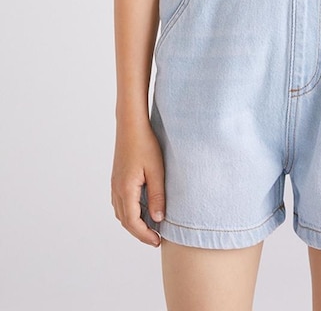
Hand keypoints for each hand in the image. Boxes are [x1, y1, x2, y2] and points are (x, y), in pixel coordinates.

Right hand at [111, 123, 164, 246]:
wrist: (131, 126)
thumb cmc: (145, 145)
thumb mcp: (157, 171)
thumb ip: (157, 196)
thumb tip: (158, 219)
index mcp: (126, 189)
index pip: (133, 222)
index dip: (145, 235)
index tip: (158, 241)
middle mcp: (117, 189)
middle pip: (125, 221)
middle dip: (140, 233)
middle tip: (156, 238)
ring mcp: (115, 184)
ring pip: (121, 213)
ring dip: (134, 223)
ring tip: (151, 227)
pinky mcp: (117, 179)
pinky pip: (120, 203)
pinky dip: (130, 212)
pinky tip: (142, 209)